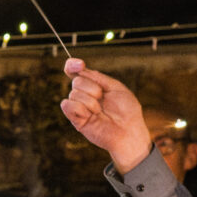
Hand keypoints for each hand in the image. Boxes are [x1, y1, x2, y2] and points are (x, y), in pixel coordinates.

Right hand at [58, 59, 152, 174]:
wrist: (130, 132)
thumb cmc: (127, 111)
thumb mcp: (116, 87)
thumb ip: (98, 77)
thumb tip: (81, 70)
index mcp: (94, 86)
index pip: (75, 72)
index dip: (72, 65)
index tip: (80, 65)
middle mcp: (85, 96)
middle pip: (76, 81)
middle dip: (92, 88)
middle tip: (103, 99)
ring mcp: (80, 108)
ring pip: (73, 93)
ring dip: (90, 101)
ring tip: (99, 111)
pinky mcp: (76, 120)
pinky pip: (67, 105)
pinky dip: (79, 108)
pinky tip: (90, 115)